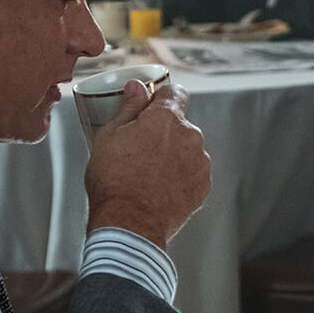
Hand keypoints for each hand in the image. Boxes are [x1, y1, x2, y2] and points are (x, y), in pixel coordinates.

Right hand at [84, 81, 211, 247]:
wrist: (130, 225)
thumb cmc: (114, 181)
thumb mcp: (109, 137)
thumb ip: (128, 108)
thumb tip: (136, 88)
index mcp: (166, 118)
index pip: (174, 93)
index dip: (161, 98)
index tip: (151, 106)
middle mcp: (190, 136)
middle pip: (179, 125)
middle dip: (163, 132)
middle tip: (138, 151)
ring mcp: (200, 162)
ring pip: (186, 150)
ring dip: (173, 155)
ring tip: (147, 175)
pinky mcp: (204, 186)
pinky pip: (192, 173)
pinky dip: (180, 177)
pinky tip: (159, 188)